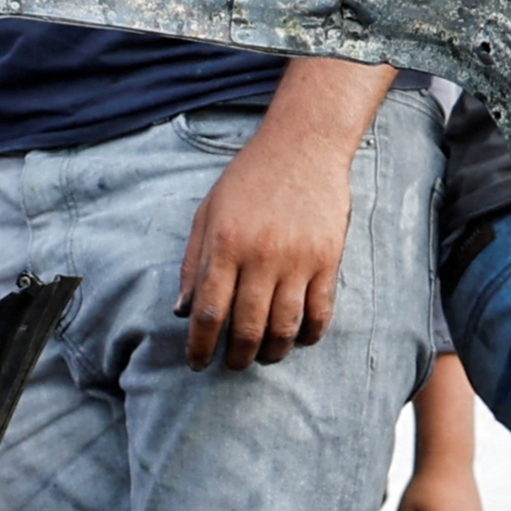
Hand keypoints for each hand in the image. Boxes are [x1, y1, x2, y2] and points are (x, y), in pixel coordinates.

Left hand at [180, 127, 354, 369]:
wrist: (304, 145)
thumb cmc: (250, 178)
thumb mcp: (208, 212)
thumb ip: (192, 261)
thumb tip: (182, 310)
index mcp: (225, 244)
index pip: (208, 311)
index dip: (199, 345)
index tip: (196, 362)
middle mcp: (260, 256)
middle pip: (247, 327)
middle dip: (236, 357)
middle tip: (231, 364)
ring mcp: (298, 259)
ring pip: (284, 327)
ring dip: (272, 352)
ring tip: (264, 356)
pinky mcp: (328, 259)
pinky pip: (320, 311)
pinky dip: (309, 334)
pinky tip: (299, 339)